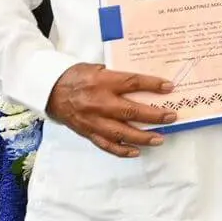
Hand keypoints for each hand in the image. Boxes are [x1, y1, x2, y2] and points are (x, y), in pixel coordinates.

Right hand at [45, 63, 176, 157]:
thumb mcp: (97, 68)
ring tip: (160, 139)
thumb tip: (143, 83)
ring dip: (142, 137)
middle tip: (171, 117)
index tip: (169, 87)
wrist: (49, 91)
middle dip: (154, 115)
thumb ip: (117, 76)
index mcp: (103, 82)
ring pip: (121, 133)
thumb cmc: (77, 76)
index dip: (152, 84)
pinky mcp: (87, 132)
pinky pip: (106, 144)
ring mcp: (93, 120)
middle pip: (130, 111)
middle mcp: (99, 103)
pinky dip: (121, 150)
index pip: (132, 83)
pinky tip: (136, 151)